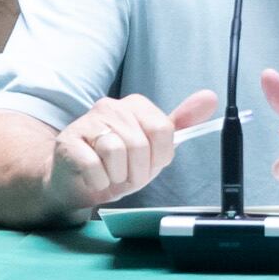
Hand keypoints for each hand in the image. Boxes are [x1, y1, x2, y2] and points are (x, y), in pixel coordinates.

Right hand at [52, 89, 218, 210]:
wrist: (75, 181)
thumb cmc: (116, 165)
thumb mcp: (153, 147)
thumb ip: (181, 123)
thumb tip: (210, 98)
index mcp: (135, 105)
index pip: (163, 130)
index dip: (158, 157)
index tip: (147, 164)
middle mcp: (111, 106)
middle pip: (141, 145)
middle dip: (136, 171)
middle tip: (125, 174)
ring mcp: (87, 122)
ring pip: (116, 153)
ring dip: (117, 176)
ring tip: (109, 175)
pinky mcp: (69, 142)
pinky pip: (94, 166)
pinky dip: (98, 180)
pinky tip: (94, 177)